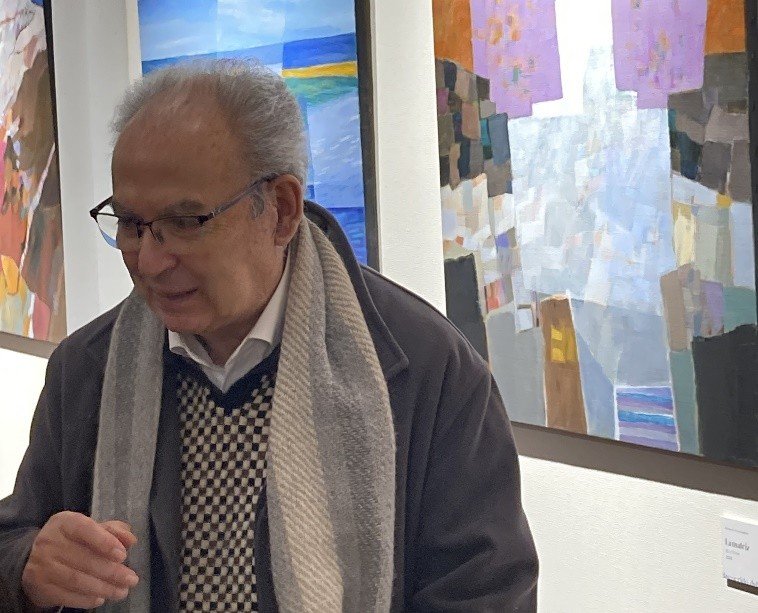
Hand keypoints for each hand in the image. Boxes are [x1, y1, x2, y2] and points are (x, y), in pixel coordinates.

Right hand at [21, 512, 138, 608]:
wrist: (36, 557)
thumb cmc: (73, 539)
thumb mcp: (92, 528)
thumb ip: (113, 531)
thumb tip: (131, 540)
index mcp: (65, 522)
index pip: (85, 529)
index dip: (105, 542)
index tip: (123, 555)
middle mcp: (50, 542)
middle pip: (84, 559)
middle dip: (112, 572)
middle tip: (131, 580)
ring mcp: (42, 566)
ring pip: (76, 579)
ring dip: (103, 588)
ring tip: (121, 592)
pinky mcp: (40, 586)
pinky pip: (65, 595)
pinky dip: (86, 599)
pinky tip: (101, 598)